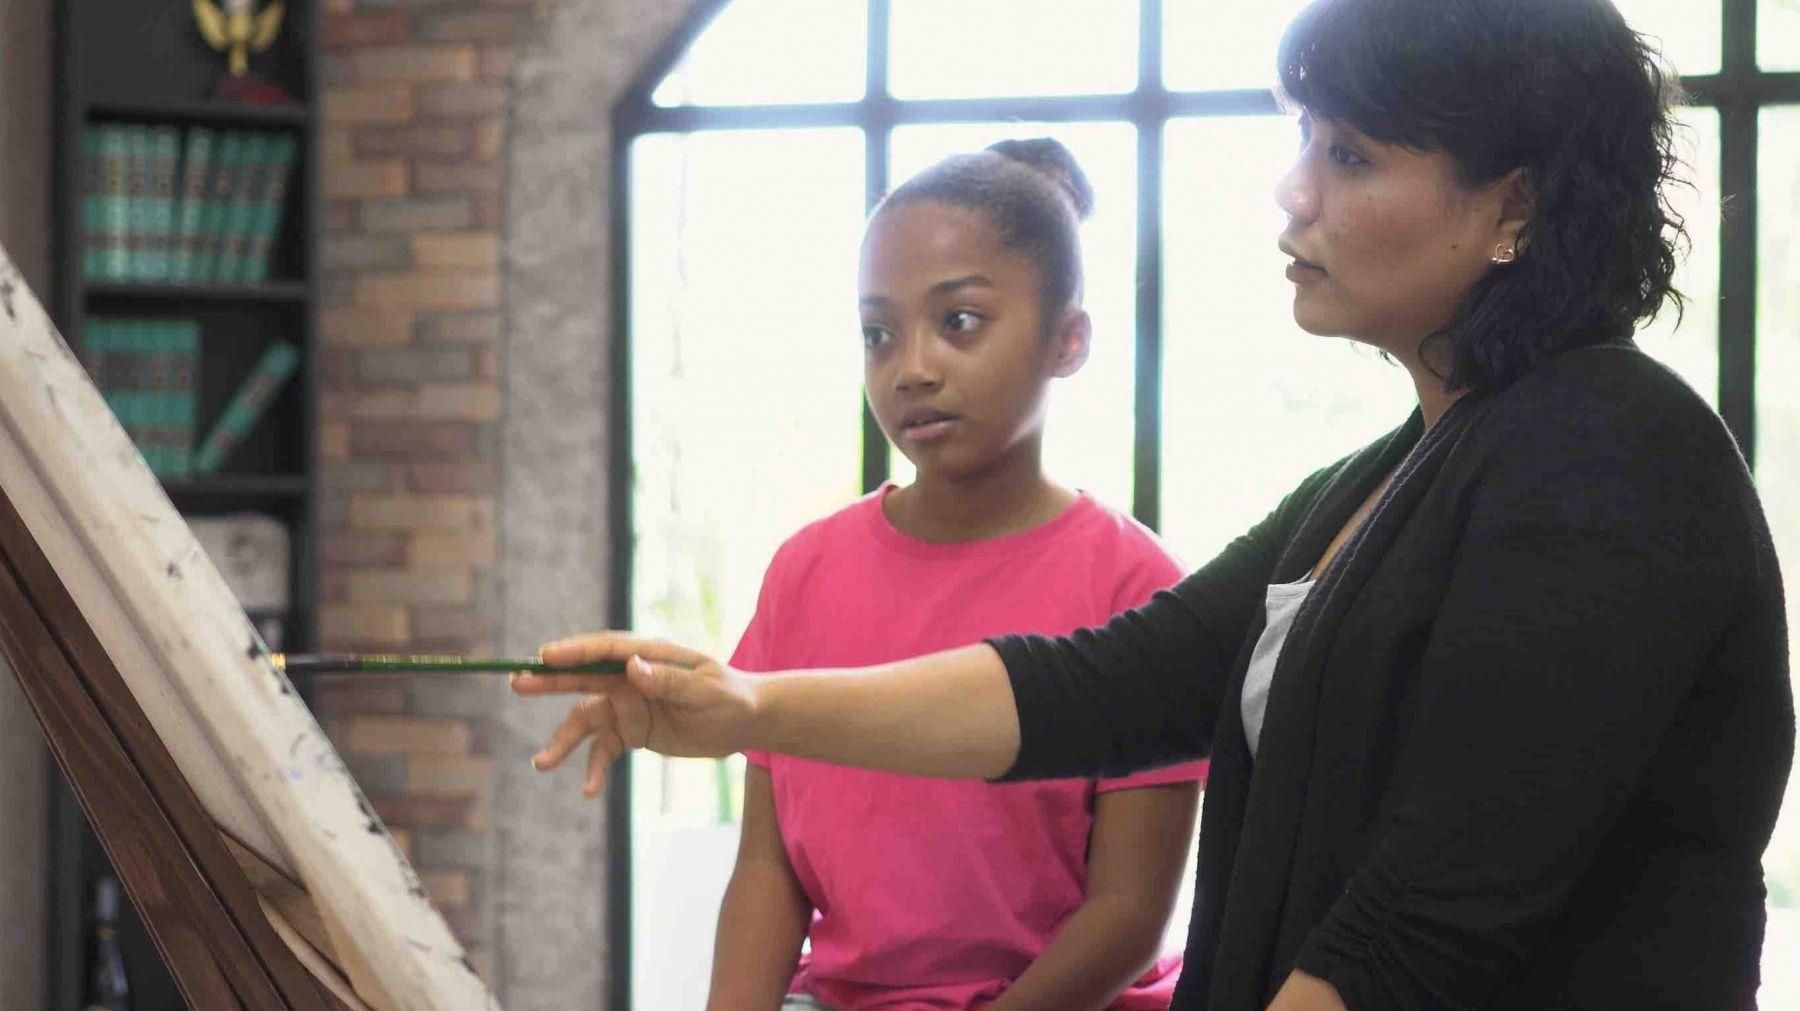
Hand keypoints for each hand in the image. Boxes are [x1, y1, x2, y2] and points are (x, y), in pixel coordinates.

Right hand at [510, 632, 757, 797]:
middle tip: (517, 683)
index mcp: (649, 655)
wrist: (745, 723)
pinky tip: (588, 791)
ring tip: (541, 764)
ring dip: (563, 741)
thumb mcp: (704, 689)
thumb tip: (631, 667)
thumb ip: (667, 680)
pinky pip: (604, 750)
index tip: (545, 657)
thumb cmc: (729, 697)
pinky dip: (594, 769)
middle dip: (550, 682)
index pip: (606, 650)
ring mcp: (628, 705)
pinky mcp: (631, 731)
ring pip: (586, 721)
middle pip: (584, 678)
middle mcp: (631, 677)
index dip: (575, 651)